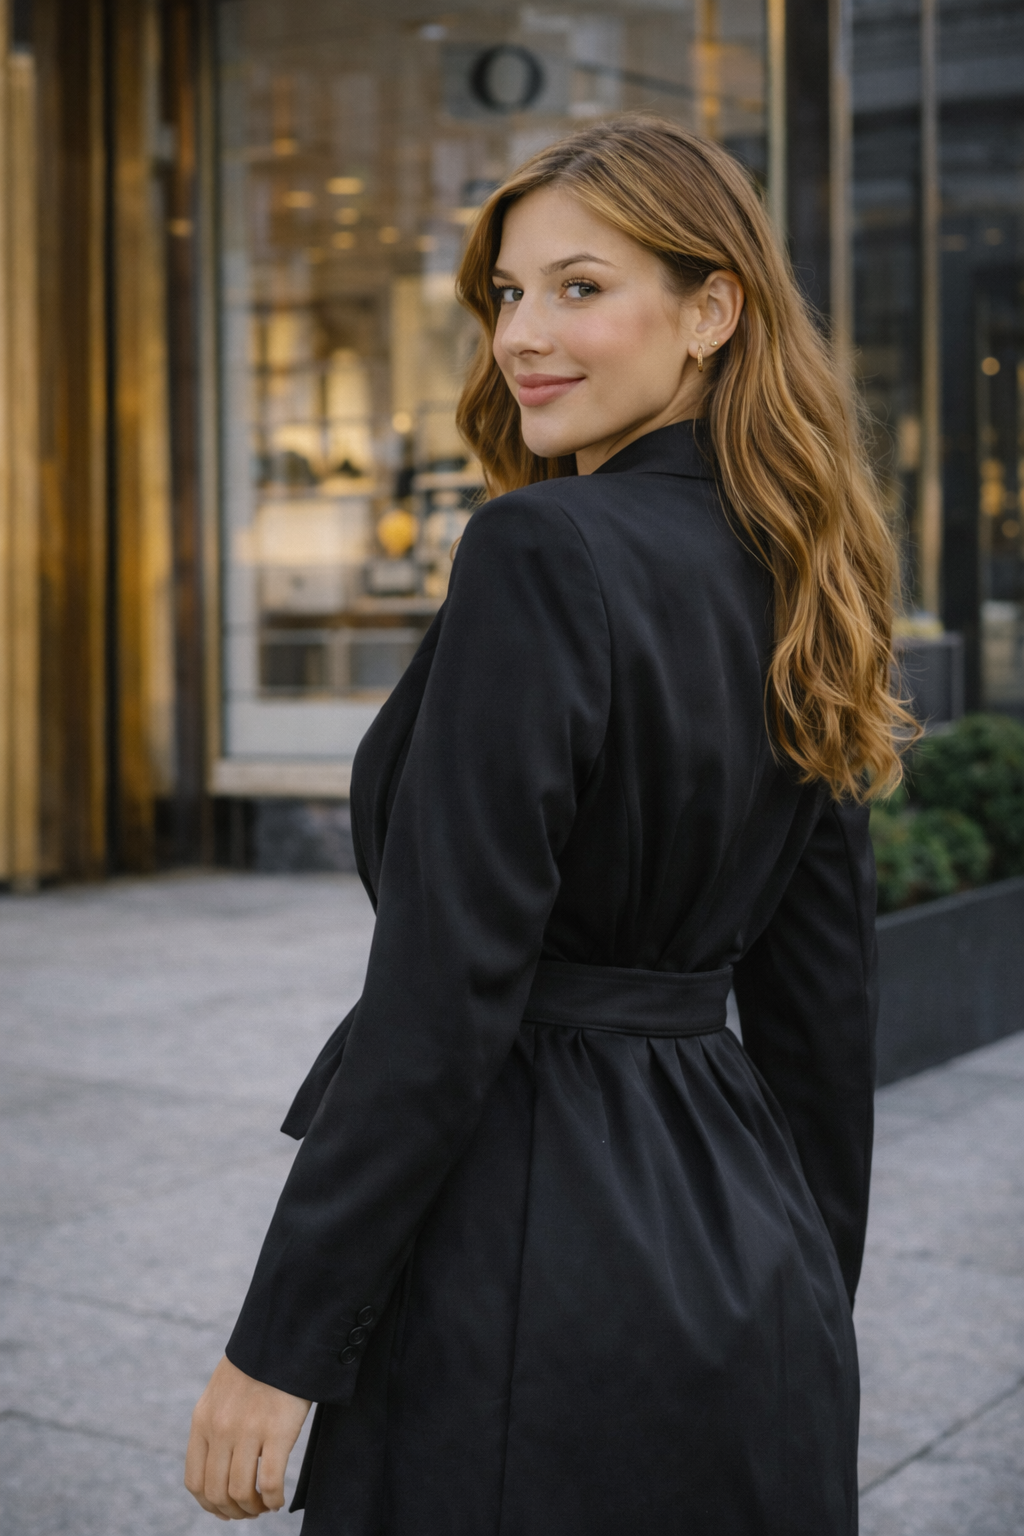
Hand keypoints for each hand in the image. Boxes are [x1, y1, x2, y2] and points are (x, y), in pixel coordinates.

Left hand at [185, 1355, 310, 1519]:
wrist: (283, 1336)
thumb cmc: (256, 1366)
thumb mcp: (221, 1393)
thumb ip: (214, 1425)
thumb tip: (217, 1465)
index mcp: (202, 1421)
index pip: (195, 1481)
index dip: (209, 1505)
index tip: (226, 1509)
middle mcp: (220, 1429)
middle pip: (217, 1492)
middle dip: (233, 1511)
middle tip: (249, 1512)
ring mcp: (247, 1431)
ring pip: (241, 1492)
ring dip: (253, 1509)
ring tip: (265, 1506)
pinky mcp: (277, 1431)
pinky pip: (269, 1483)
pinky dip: (272, 1500)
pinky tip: (278, 1498)